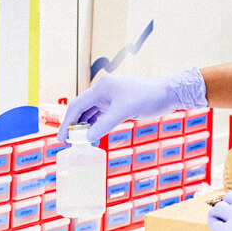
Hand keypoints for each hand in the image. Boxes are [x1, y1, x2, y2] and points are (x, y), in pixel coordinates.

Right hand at [57, 68, 206, 144]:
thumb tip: (87, 138)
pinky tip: (92, 136)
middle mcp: (103, 91)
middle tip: (67, 143)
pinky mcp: (118, 104)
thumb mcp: (125, 112)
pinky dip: (95, 126)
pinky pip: (101, 116)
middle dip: (73, 125)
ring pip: (91, 113)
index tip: (62, 138)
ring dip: (84, 127)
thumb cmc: (149, 97)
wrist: (169, 93)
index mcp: (101, 87)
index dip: (67, 122)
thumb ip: (105, 125)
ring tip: (78, 143)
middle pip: (81, 109)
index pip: (77, 105)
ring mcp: (111, 97)